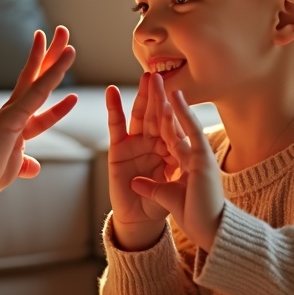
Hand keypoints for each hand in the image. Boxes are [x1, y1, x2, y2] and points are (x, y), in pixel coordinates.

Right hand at [0, 27, 76, 201]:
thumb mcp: (15, 168)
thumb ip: (25, 164)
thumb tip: (34, 167)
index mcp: (17, 121)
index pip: (40, 98)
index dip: (55, 86)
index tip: (70, 78)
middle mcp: (15, 111)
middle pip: (38, 76)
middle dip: (51, 55)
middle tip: (63, 33)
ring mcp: (12, 112)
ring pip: (38, 78)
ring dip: (53, 56)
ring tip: (65, 35)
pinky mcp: (11, 119)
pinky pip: (35, 95)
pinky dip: (49, 78)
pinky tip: (62, 63)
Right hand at [105, 73, 173, 250]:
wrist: (143, 221)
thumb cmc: (165, 205)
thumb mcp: (179, 186)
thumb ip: (178, 170)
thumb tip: (181, 158)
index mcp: (171, 149)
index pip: (174, 125)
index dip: (175, 110)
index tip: (178, 90)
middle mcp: (153, 143)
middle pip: (156, 115)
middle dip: (158, 95)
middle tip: (159, 73)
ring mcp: (135, 145)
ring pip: (139, 116)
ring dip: (142, 96)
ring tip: (144, 76)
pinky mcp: (118, 151)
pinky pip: (116, 126)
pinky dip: (113, 108)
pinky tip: (112, 92)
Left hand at [129, 76, 225, 251]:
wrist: (211, 232)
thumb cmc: (194, 217)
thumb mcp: (165, 197)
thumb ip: (151, 188)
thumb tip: (135, 183)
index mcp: (183, 161)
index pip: (167, 134)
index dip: (158, 116)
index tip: (149, 99)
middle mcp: (191, 154)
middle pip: (171, 123)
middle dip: (161, 101)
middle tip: (154, 78)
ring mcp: (198, 154)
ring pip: (180, 122)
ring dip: (170, 100)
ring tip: (160, 79)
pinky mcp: (203, 159)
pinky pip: (191, 132)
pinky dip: (183, 114)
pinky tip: (174, 97)